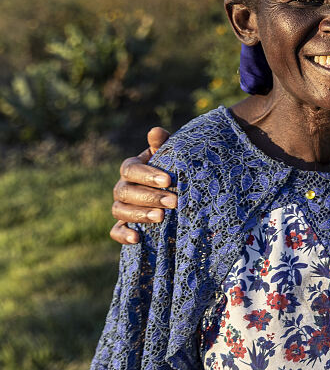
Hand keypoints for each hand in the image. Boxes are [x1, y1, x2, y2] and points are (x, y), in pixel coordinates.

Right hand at [109, 127, 175, 244]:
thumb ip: (164, 145)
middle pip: (125, 191)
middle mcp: (122, 187)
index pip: (130, 169)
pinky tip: (137, 238)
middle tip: (174, 201)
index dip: (147, 174)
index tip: (168, 180)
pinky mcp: (123, 225)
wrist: (174, 191)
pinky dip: (123, 235)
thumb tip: (156, 131)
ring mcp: (121, 207)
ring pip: (120, 210)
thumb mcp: (170, 157)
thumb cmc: (172, 170)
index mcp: (131, 169)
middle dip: (150, 197)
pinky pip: (116, 231)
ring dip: (140, 214)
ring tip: (162, 217)